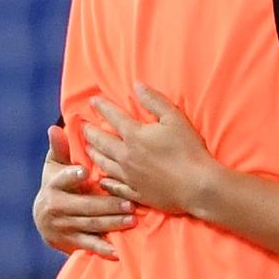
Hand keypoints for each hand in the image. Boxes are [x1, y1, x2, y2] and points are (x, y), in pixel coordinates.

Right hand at [34, 124, 134, 258]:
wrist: (44, 218)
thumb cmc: (56, 183)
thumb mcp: (55, 166)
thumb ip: (60, 148)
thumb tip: (54, 127)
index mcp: (53, 185)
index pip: (62, 179)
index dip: (72, 176)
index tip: (86, 172)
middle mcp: (55, 207)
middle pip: (85, 206)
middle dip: (107, 205)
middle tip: (129, 203)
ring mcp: (62, 226)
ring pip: (91, 224)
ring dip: (112, 223)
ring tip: (132, 219)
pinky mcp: (69, 241)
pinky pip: (88, 245)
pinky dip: (102, 249)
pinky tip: (117, 251)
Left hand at [82, 86, 217, 216]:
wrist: (197, 185)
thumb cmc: (188, 150)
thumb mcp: (175, 118)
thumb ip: (154, 101)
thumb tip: (137, 85)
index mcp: (135, 135)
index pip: (113, 117)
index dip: (102, 107)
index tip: (92, 101)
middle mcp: (126, 156)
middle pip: (101, 142)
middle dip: (90, 132)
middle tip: (82, 127)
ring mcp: (129, 176)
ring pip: (103, 164)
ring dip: (93, 154)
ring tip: (87, 149)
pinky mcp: (136, 192)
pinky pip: (114, 187)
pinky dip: (106, 182)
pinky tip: (102, 180)